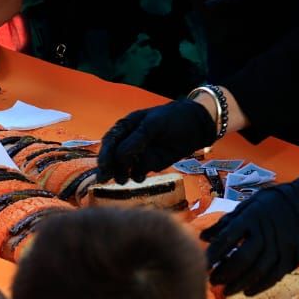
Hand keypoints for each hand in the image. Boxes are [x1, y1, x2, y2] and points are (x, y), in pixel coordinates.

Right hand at [97, 100, 214, 182]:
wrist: (195, 127)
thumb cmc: (172, 119)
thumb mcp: (154, 124)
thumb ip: (137, 138)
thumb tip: (120, 155)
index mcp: (126, 127)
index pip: (110, 140)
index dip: (105, 153)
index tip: (103, 165)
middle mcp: (128, 141)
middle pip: (113, 156)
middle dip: (108, 167)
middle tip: (105, 178)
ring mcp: (138, 154)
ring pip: (123, 167)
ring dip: (120, 174)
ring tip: (123, 180)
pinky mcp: (148, 164)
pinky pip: (137, 173)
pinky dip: (136, 176)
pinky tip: (140, 177)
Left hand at [203, 177, 298, 295]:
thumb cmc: (269, 205)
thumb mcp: (245, 207)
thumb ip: (224, 223)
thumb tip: (202, 237)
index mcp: (251, 217)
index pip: (228, 238)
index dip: (214, 254)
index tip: (204, 265)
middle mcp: (266, 233)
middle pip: (243, 259)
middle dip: (225, 273)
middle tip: (213, 281)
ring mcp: (280, 247)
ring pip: (257, 271)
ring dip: (239, 284)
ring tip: (226, 290)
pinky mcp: (291, 258)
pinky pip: (273, 277)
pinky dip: (258, 287)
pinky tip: (246, 291)